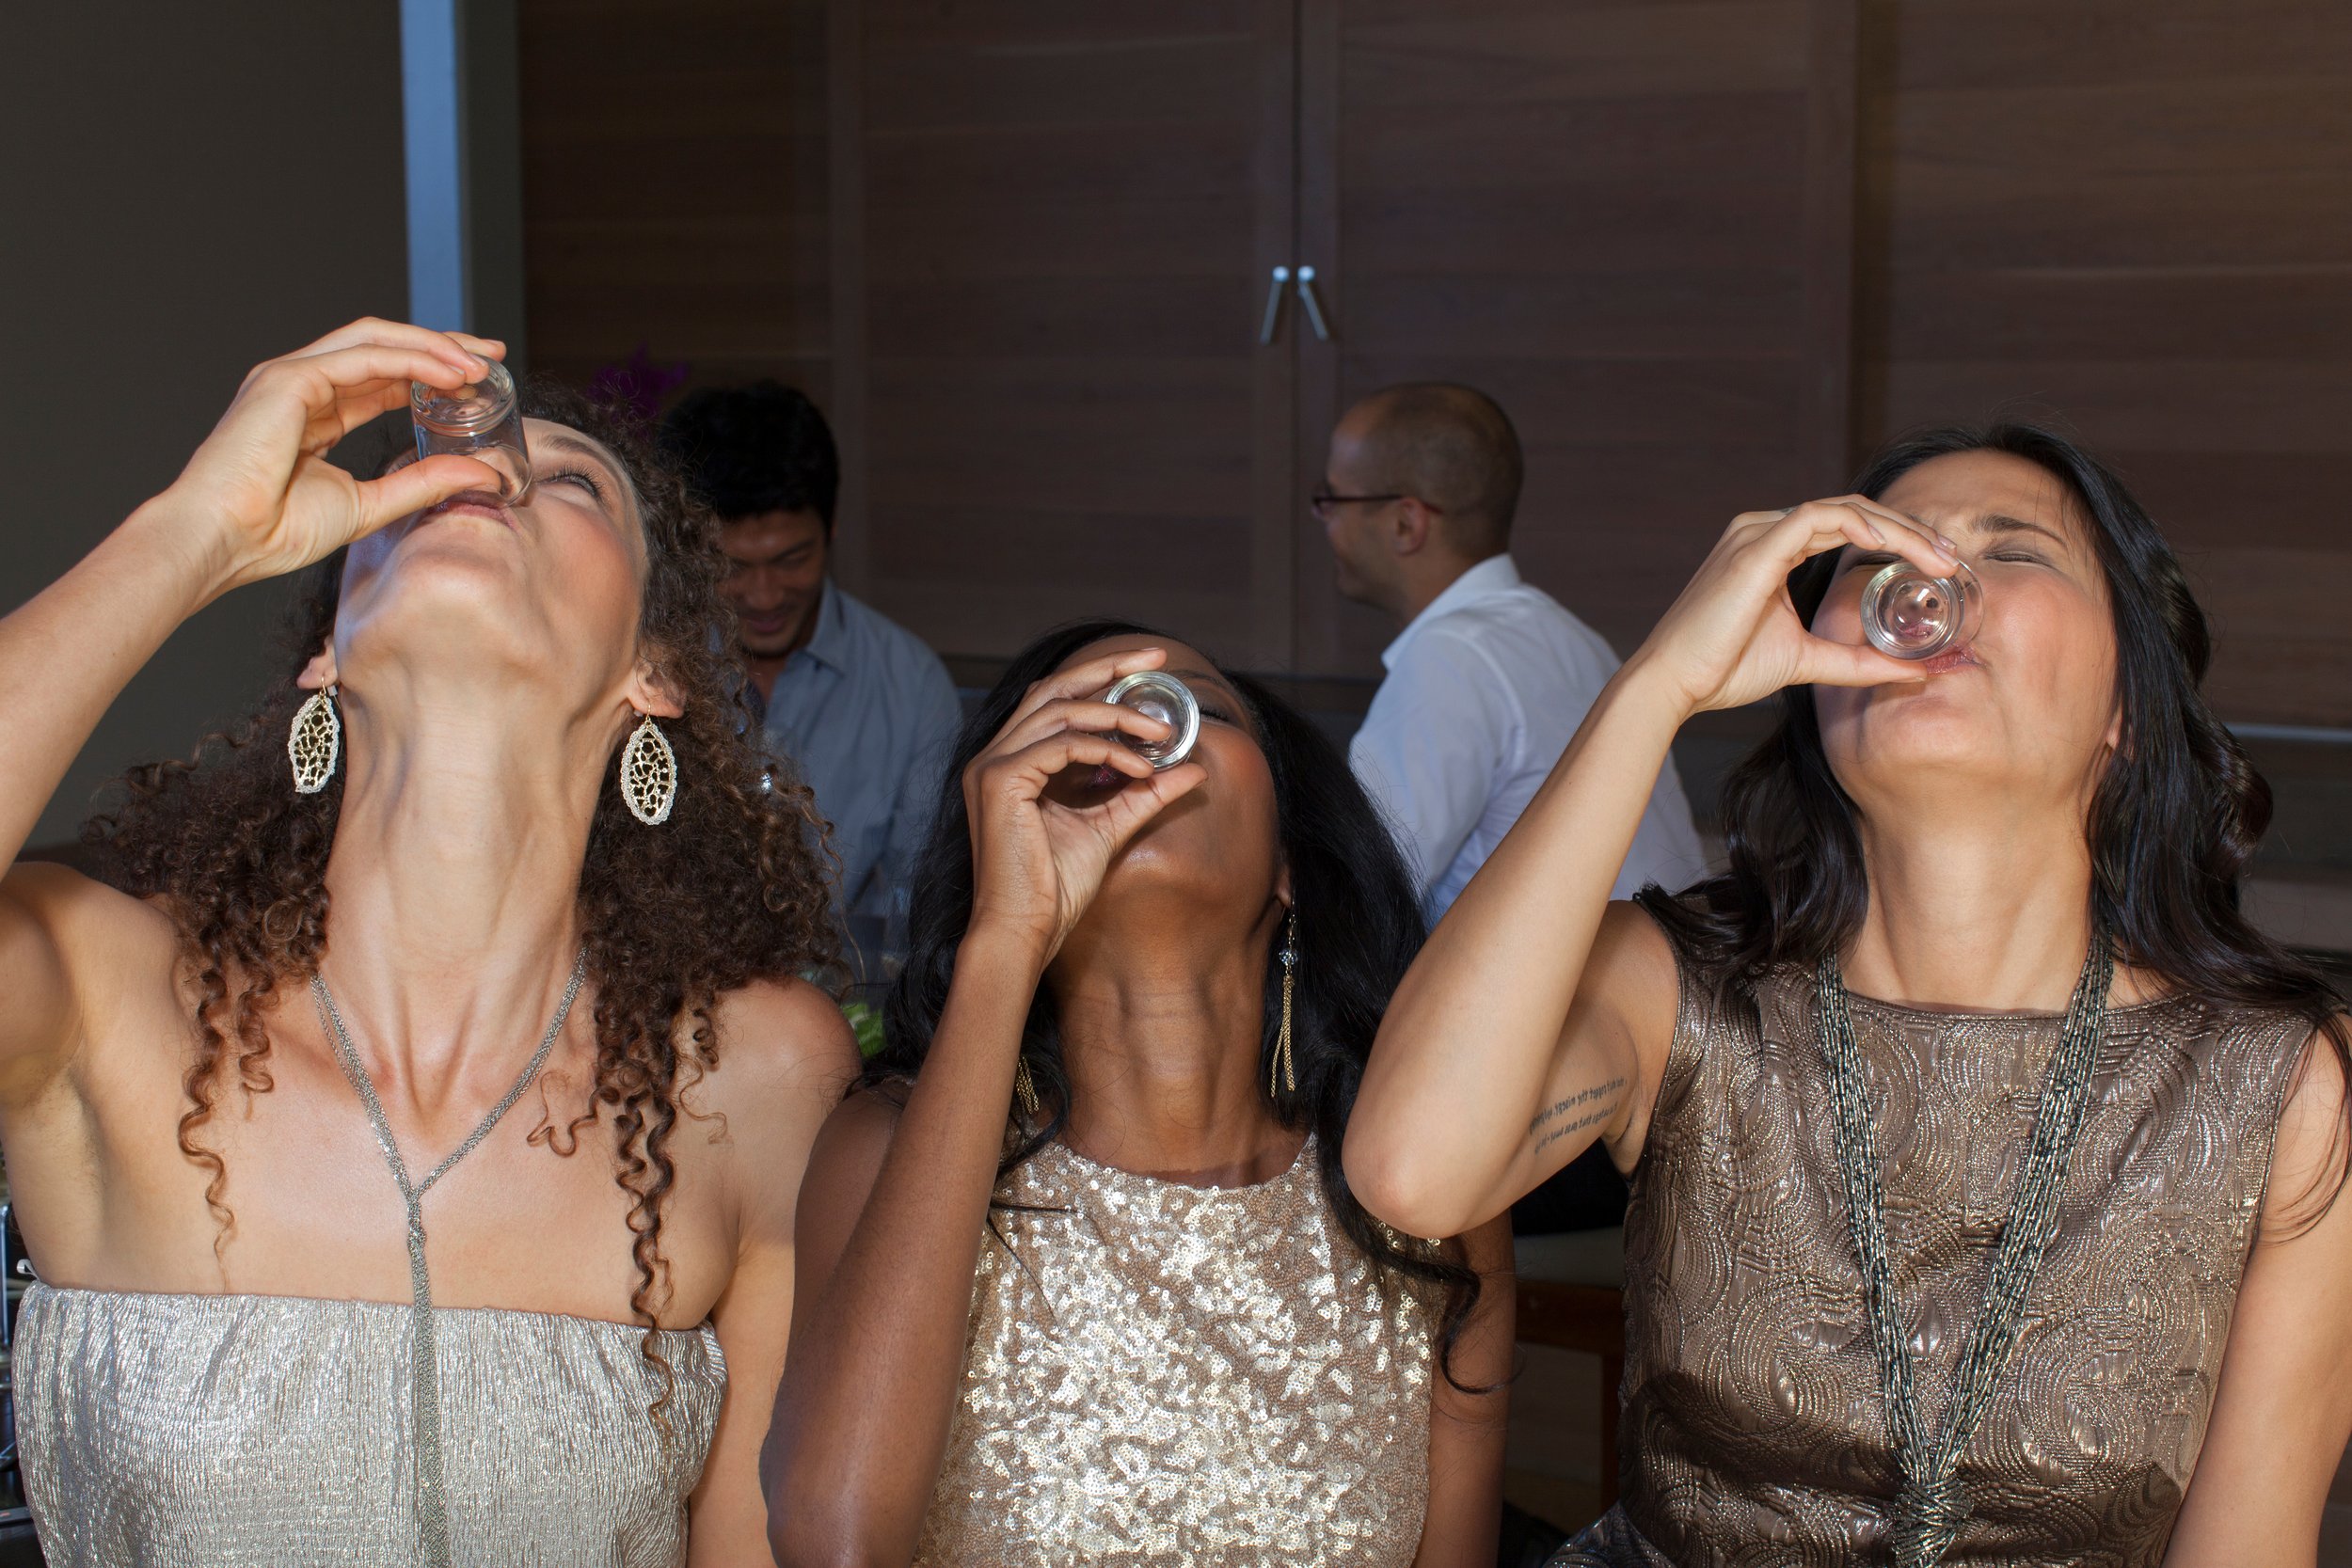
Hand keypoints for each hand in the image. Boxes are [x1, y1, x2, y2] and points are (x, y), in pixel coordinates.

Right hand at [145, 318, 510, 597]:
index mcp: (318, 412)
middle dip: (441, 345)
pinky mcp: (289, 379)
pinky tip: (449, 373)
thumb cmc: (278, 531)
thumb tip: (483, 475)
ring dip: (432, 346)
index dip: (433, 370)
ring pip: (375, 340)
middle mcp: (304, 386)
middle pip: (384, 346)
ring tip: (479, 364)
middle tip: (492, 356)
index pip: (385, 376)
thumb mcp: (372, 505)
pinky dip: (411, 358)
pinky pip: (363, 357)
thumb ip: (424, 484)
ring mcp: (292, 376)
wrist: (226, 541)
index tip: (480, 377)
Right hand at [961, 648, 1207, 962]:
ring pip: (1060, 710)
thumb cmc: (1055, 888)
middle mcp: (995, 755)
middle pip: (1054, 688)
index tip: (1148, 668)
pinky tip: (1138, 767)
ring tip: (1162, 733)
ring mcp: (992, 765)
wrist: (1024, 931)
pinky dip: (1105, 749)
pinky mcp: (1001, 781)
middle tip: (1156, 659)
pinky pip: (1063, 745)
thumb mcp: (1110, 828)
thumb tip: (1191, 769)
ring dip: (1117, 715)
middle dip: (1109, 668)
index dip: (1102, 676)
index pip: (1057, 699)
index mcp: (1013, 762)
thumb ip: (1145, 793)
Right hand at [1626, 496, 1959, 717]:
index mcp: (1771, 549)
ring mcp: (1755, 534)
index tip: (1938, 564)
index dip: (1898, 538)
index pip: (1845, 525)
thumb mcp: (1808, 661)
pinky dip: (1858, 525)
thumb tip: (1917, 671)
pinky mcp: (1753, 548)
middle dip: (1909, 531)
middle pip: (1852, 511)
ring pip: (1843, 509)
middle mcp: (1762, 531)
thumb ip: (1859, 661)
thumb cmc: (1725, 670)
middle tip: (1952, 558)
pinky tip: (1889, 546)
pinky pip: (1817, 518)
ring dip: (1896, 529)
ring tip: (1934, 557)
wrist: (1674, 684)